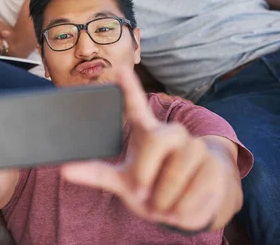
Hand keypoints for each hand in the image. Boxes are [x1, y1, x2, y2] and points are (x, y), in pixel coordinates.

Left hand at [60, 68, 234, 231]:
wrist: (183, 208)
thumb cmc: (148, 186)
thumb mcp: (120, 181)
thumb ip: (95, 173)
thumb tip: (64, 169)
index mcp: (146, 132)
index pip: (136, 105)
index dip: (130, 88)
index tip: (121, 69)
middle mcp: (172, 134)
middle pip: (159, 139)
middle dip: (148, 169)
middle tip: (142, 191)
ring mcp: (196, 147)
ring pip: (180, 167)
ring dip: (165, 195)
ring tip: (161, 204)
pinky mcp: (215, 166)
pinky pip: (199, 187)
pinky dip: (183, 207)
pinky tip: (179, 209)